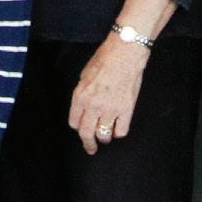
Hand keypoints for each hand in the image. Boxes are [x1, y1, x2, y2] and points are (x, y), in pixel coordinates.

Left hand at [68, 37, 147, 154]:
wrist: (125, 54)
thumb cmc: (105, 59)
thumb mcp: (84, 74)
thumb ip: (83, 92)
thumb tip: (84, 104)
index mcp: (80, 96)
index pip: (74, 122)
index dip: (78, 126)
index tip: (81, 128)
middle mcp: (93, 105)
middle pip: (86, 133)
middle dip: (88, 143)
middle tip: (90, 148)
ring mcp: (110, 109)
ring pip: (103, 135)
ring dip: (103, 138)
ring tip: (105, 137)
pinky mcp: (126, 109)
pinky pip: (121, 131)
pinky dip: (118, 132)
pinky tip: (118, 129)